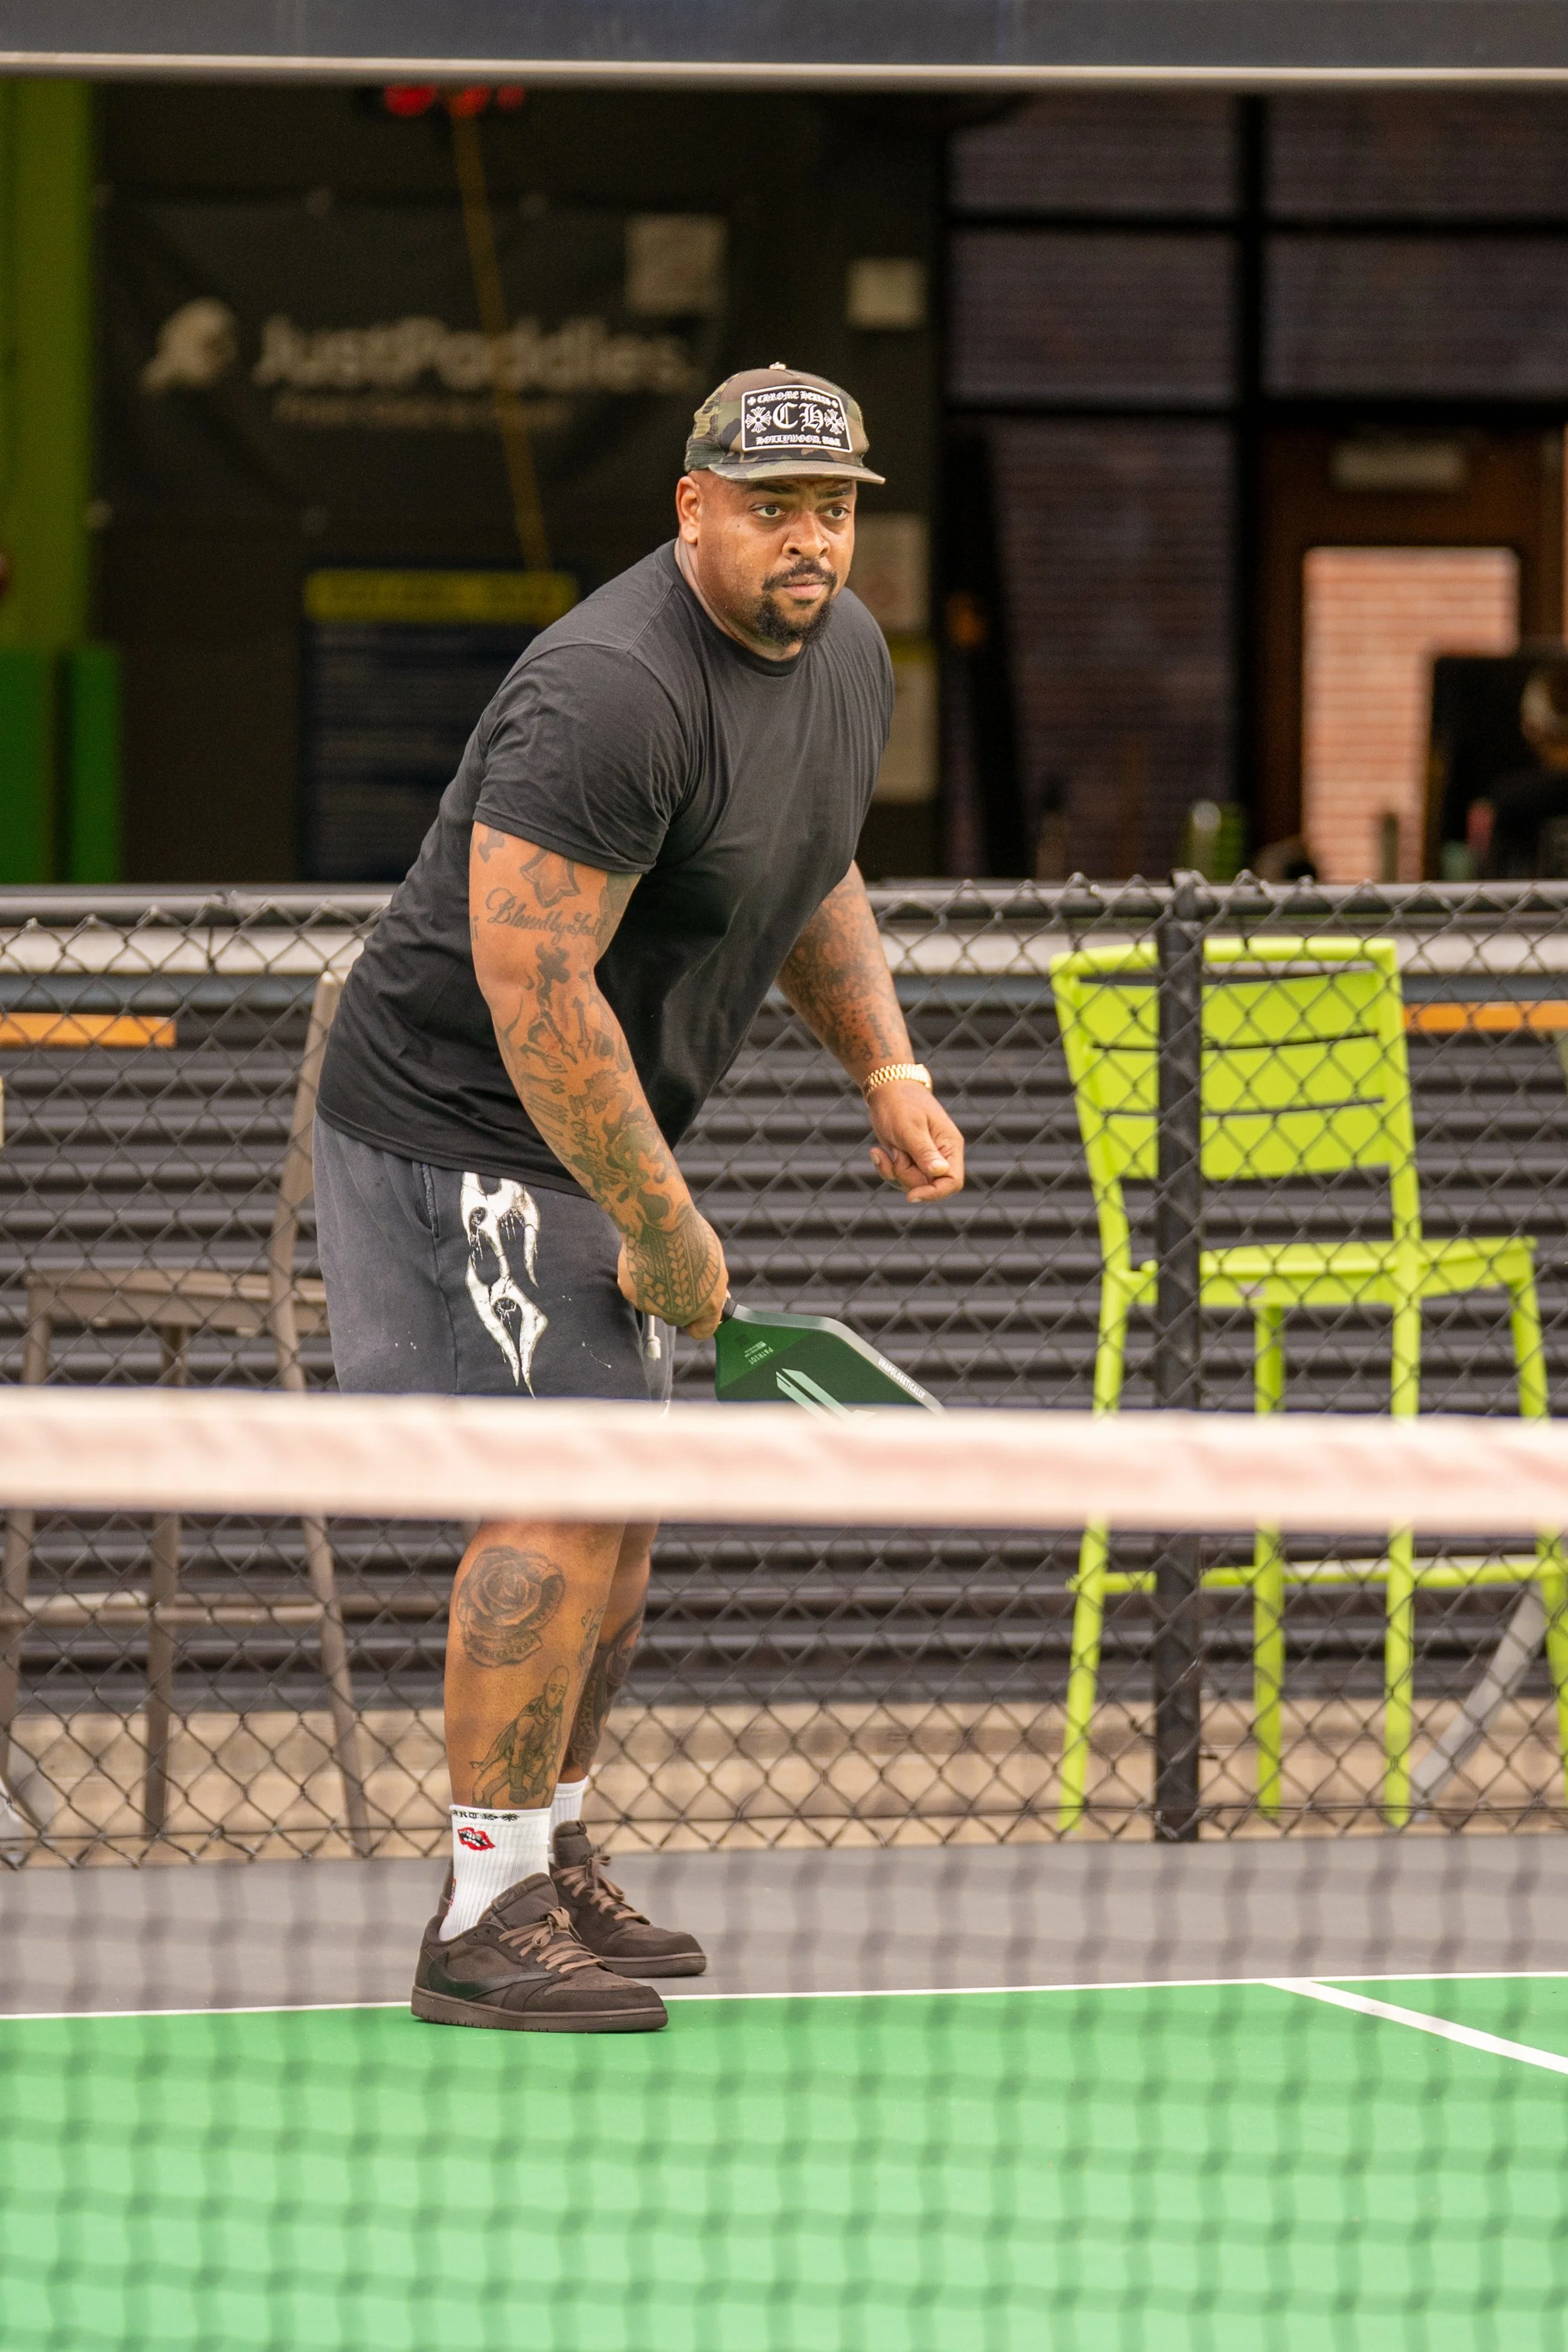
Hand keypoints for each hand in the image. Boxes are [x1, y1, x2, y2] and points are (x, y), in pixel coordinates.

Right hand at [617, 1202, 728, 1338]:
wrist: (662, 1222)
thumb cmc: (691, 1235)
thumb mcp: (713, 1263)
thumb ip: (710, 1286)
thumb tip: (712, 1295)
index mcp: (708, 1304)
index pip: (702, 1330)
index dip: (697, 1322)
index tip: (692, 1315)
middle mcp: (683, 1311)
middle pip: (676, 1318)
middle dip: (673, 1303)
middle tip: (670, 1277)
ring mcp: (656, 1306)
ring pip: (654, 1302)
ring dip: (655, 1288)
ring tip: (657, 1260)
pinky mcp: (634, 1296)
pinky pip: (636, 1290)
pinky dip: (638, 1278)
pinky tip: (642, 1258)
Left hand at [868, 1083, 964, 1202]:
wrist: (886, 1090)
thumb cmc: (901, 1103)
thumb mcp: (910, 1128)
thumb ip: (925, 1152)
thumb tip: (941, 1172)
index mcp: (950, 1146)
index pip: (952, 1182)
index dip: (935, 1193)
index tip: (911, 1195)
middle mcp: (941, 1156)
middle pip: (928, 1186)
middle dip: (906, 1176)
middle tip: (897, 1152)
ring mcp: (924, 1159)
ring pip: (911, 1185)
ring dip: (893, 1172)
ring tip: (885, 1149)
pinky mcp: (909, 1160)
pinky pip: (898, 1178)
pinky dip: (886, 1168)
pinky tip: (878, 1151)